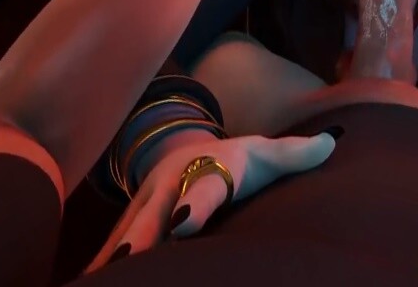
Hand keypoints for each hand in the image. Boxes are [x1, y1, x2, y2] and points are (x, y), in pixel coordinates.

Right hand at [86, 130, 337, 270]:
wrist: (190, 148)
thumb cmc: (240, 160)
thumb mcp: (268, 153)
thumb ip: (296, 154)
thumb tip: (331, 144)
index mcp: (210, 167)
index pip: (205, 187)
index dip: (195, 204)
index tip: (186, 223)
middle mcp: (172, 183)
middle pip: (155, 212)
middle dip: (142, 235)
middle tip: (131, 258)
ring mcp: (147, 201)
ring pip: (126, 230)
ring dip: (113, 255)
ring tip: (95, 279)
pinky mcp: (130, 219)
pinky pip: (112, 243)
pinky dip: (100, 262)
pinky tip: (86, 283)